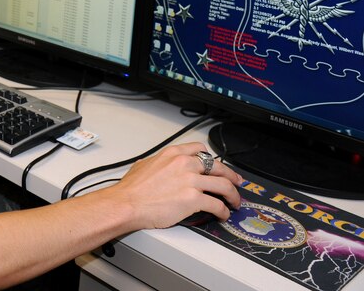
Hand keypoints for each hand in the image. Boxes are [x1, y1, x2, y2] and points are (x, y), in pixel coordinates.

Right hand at [107, 142, 242, 229]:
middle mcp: (185, 164)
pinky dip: (223, 211)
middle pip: (218, 167)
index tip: (216, 165)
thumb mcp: (143, 165)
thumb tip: (156, 166)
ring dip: (233, 195)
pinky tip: (223, 214)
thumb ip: (157, 162)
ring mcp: (191, 181)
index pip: (200, 150)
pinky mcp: (194, 199)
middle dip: (231, 175)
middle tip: (236, 182)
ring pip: (224, 185)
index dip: (212, 159)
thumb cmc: (132, 189)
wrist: (127, 203)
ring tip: (235, 202)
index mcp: (173, 154)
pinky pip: (217, 205)